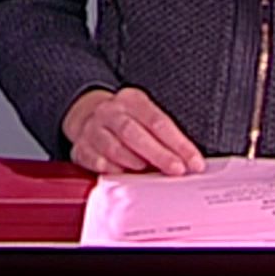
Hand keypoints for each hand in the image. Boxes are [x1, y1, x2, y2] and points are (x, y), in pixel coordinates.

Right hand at [62, 87, 207, 176]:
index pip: (158, 122)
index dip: (178, 143)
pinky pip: (93, 159)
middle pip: (135, 133)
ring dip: (132, 162)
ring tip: (147, 172)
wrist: (88, 115)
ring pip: (113, 146)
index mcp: (133, 101)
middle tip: (176, 170)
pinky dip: (108, 168)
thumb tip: (188, 160)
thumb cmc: (127, 121)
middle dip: (159, 154)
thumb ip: (163, 136)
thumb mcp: (145, 117)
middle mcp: (111, 112)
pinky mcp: (81, 146)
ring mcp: (93, 128)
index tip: (193, 161)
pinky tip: (120, 174)